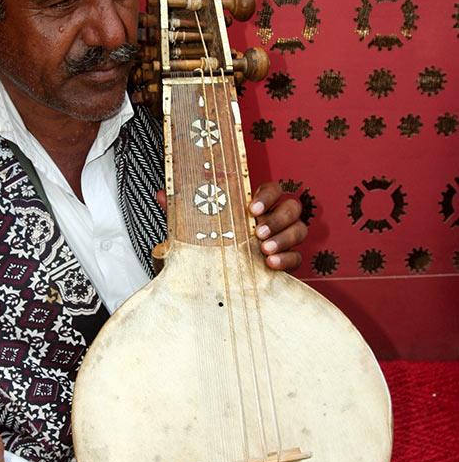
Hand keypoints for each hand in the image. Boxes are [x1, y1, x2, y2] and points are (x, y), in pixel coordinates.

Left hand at [155, 182, 305, 271]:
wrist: (217, 273)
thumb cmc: (211, 242)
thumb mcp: (196, 226)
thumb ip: (183, 210)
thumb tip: (162, 194)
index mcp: (256, 204)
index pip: (272, 188)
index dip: (267, 195)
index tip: (252, 208)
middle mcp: (274, 218)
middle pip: (292, 207)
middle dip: (277, 219)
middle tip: (257, 232)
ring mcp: (284, 238)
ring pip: (299, 229)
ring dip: (284, 238)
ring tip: (263, 250)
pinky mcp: (287, 259)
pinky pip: (297, 257)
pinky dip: (287, 259)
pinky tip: (270, 264)